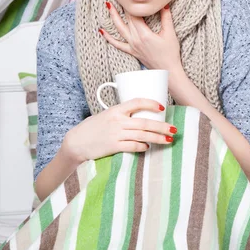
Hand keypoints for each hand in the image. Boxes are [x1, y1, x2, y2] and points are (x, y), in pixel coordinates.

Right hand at [61, 98, 176, 163]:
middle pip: (145, 122)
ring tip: (168, 140)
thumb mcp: (106, 116)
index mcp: (116, 110)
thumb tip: (140, 116)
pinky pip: (133, 146)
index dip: (151, 103)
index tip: (162, 107)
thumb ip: (121, 115)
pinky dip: (142, 147)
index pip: (137, 102)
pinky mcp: (114, 147)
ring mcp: (116, 134)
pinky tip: (148, 147)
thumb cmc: (92, 128)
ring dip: (158, 138)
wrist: (76, 142)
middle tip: (174, 129)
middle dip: (162, 126)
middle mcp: (117, 121)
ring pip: (142, 135)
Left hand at [101, 3, 181, 72]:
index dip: (132, 4)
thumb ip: (166, 18)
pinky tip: (101, 31)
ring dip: (113, 17)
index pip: (135, 15)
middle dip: (123, 6)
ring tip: (108, 5)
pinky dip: (108, 38)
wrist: (168, 71)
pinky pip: (117, 44)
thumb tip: (164, 4)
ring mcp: (132, 46)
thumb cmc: (170, 53)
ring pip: (119, 29)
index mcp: (144, 34)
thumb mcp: (170, 33)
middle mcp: (136, 39)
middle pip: (127, 19)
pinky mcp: (132, 51)